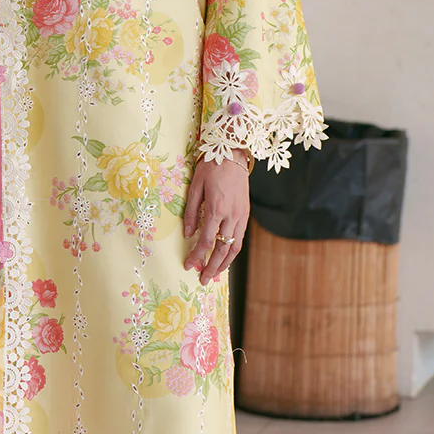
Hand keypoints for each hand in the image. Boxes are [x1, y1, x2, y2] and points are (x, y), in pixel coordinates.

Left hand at [182, 148, 249, 284]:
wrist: (233, 154)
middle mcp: (232, 215)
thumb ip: (191, 212)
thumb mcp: (195, 187)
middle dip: (212, 267)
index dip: (197, 256)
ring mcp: (241, 215)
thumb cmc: (210, 168)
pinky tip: (225, 257)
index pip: (207, 241)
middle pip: (222, 249)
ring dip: (225, 263)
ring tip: (215, 274)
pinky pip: (240, 237)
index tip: (189, 266)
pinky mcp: (245, 213)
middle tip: (203, 279)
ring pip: (234, 246)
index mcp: (217, 209)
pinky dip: (232, 251)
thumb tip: (188, 235)